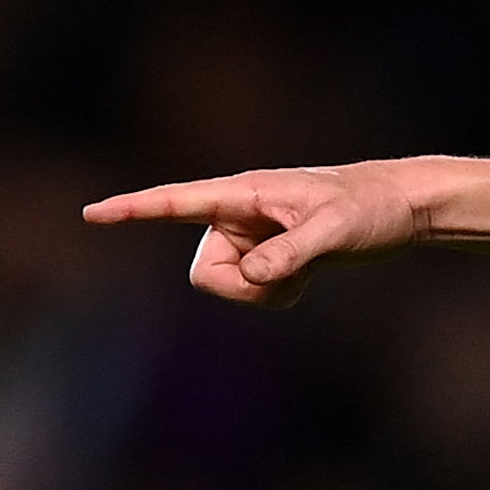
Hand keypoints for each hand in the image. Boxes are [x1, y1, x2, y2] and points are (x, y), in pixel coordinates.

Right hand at [77, 159, 439, 305]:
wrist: (397, 209)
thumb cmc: (367, 208)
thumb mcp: (334, 231)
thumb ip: (292, 253)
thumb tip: (252, 275)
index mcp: (243, 194)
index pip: (176, 202)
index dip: (133, 210)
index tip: (92, 214)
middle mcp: (236, 215)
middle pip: (205, 274)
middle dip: (242, 289)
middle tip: (291, 275)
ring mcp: (248, 237)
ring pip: (226, 287)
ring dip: (263, 293)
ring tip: (304, 269)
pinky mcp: (263, 256)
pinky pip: (250, 294)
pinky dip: (276, 295)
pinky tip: (306, 274)